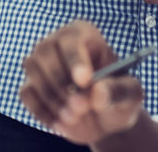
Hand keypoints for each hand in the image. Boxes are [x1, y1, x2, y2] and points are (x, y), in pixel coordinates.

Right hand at [20, 21, 146, 144]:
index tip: (85, 81)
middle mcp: (56, 42)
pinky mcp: (31, 85)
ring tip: (75, 118)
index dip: (76, 60)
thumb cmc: (118, 96)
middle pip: (44, 51)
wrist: (104, 117)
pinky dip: (42, 111)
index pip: (72, 40)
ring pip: (33, 70)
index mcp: (84, 34)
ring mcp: (41, 63)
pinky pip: (27, 93)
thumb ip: (119, 90)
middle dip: (61, 83)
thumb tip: (98, 91)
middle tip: (82, 107)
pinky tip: (62, 123)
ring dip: (52, 98)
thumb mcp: (131, 94)